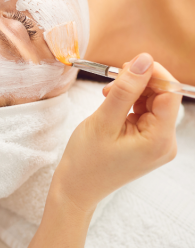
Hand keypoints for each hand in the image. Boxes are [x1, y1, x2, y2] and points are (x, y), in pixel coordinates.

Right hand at [53, 53, 181, 211]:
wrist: (77, 187)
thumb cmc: (86, 160)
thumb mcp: (103, 121)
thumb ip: (125, 89)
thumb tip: (143, 60)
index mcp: (159, 140)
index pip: (170, 94)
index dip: (154, 74)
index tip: (130, 64)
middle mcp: (165, 143)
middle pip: (162, 98)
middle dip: (140, 83)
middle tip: (114, 76)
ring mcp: (157, 144)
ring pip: (152, 104)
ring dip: (132, 93)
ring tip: (107, 95)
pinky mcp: (147, 143)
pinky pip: (144, 114)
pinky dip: (129, 104)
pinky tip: (112, 104)